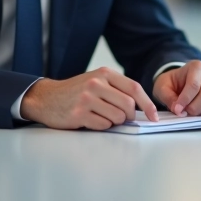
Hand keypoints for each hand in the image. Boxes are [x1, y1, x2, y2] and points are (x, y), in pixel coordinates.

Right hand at [20, 67, 157, 129]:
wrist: (46, 98)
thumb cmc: (76, 91)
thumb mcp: (97, 81)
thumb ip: (117, 89)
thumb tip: (142, 107)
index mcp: (105, 73)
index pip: (134, 88)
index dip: (147, 104)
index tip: (154, 116)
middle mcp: (96, 83)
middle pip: (128, 105)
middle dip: (129, 117)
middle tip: (121, 119)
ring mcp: (87, 98)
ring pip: (117, 117)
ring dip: (113, 122)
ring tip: (101, 116)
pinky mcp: (79, 114)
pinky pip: (103, 125)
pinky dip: (101, 126)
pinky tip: (90, 120)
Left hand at [152, 60, 200, 115]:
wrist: (180, 81)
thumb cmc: (172, 82)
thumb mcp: (162, 87)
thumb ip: (168, 97)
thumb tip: (178, 109)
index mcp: (196, 66)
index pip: (194, 85)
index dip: (185, 99)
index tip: (177, 109)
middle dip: (193, 108)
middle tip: (183, 113)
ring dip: (200, 111)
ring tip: (188, 112)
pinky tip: (197, 112)